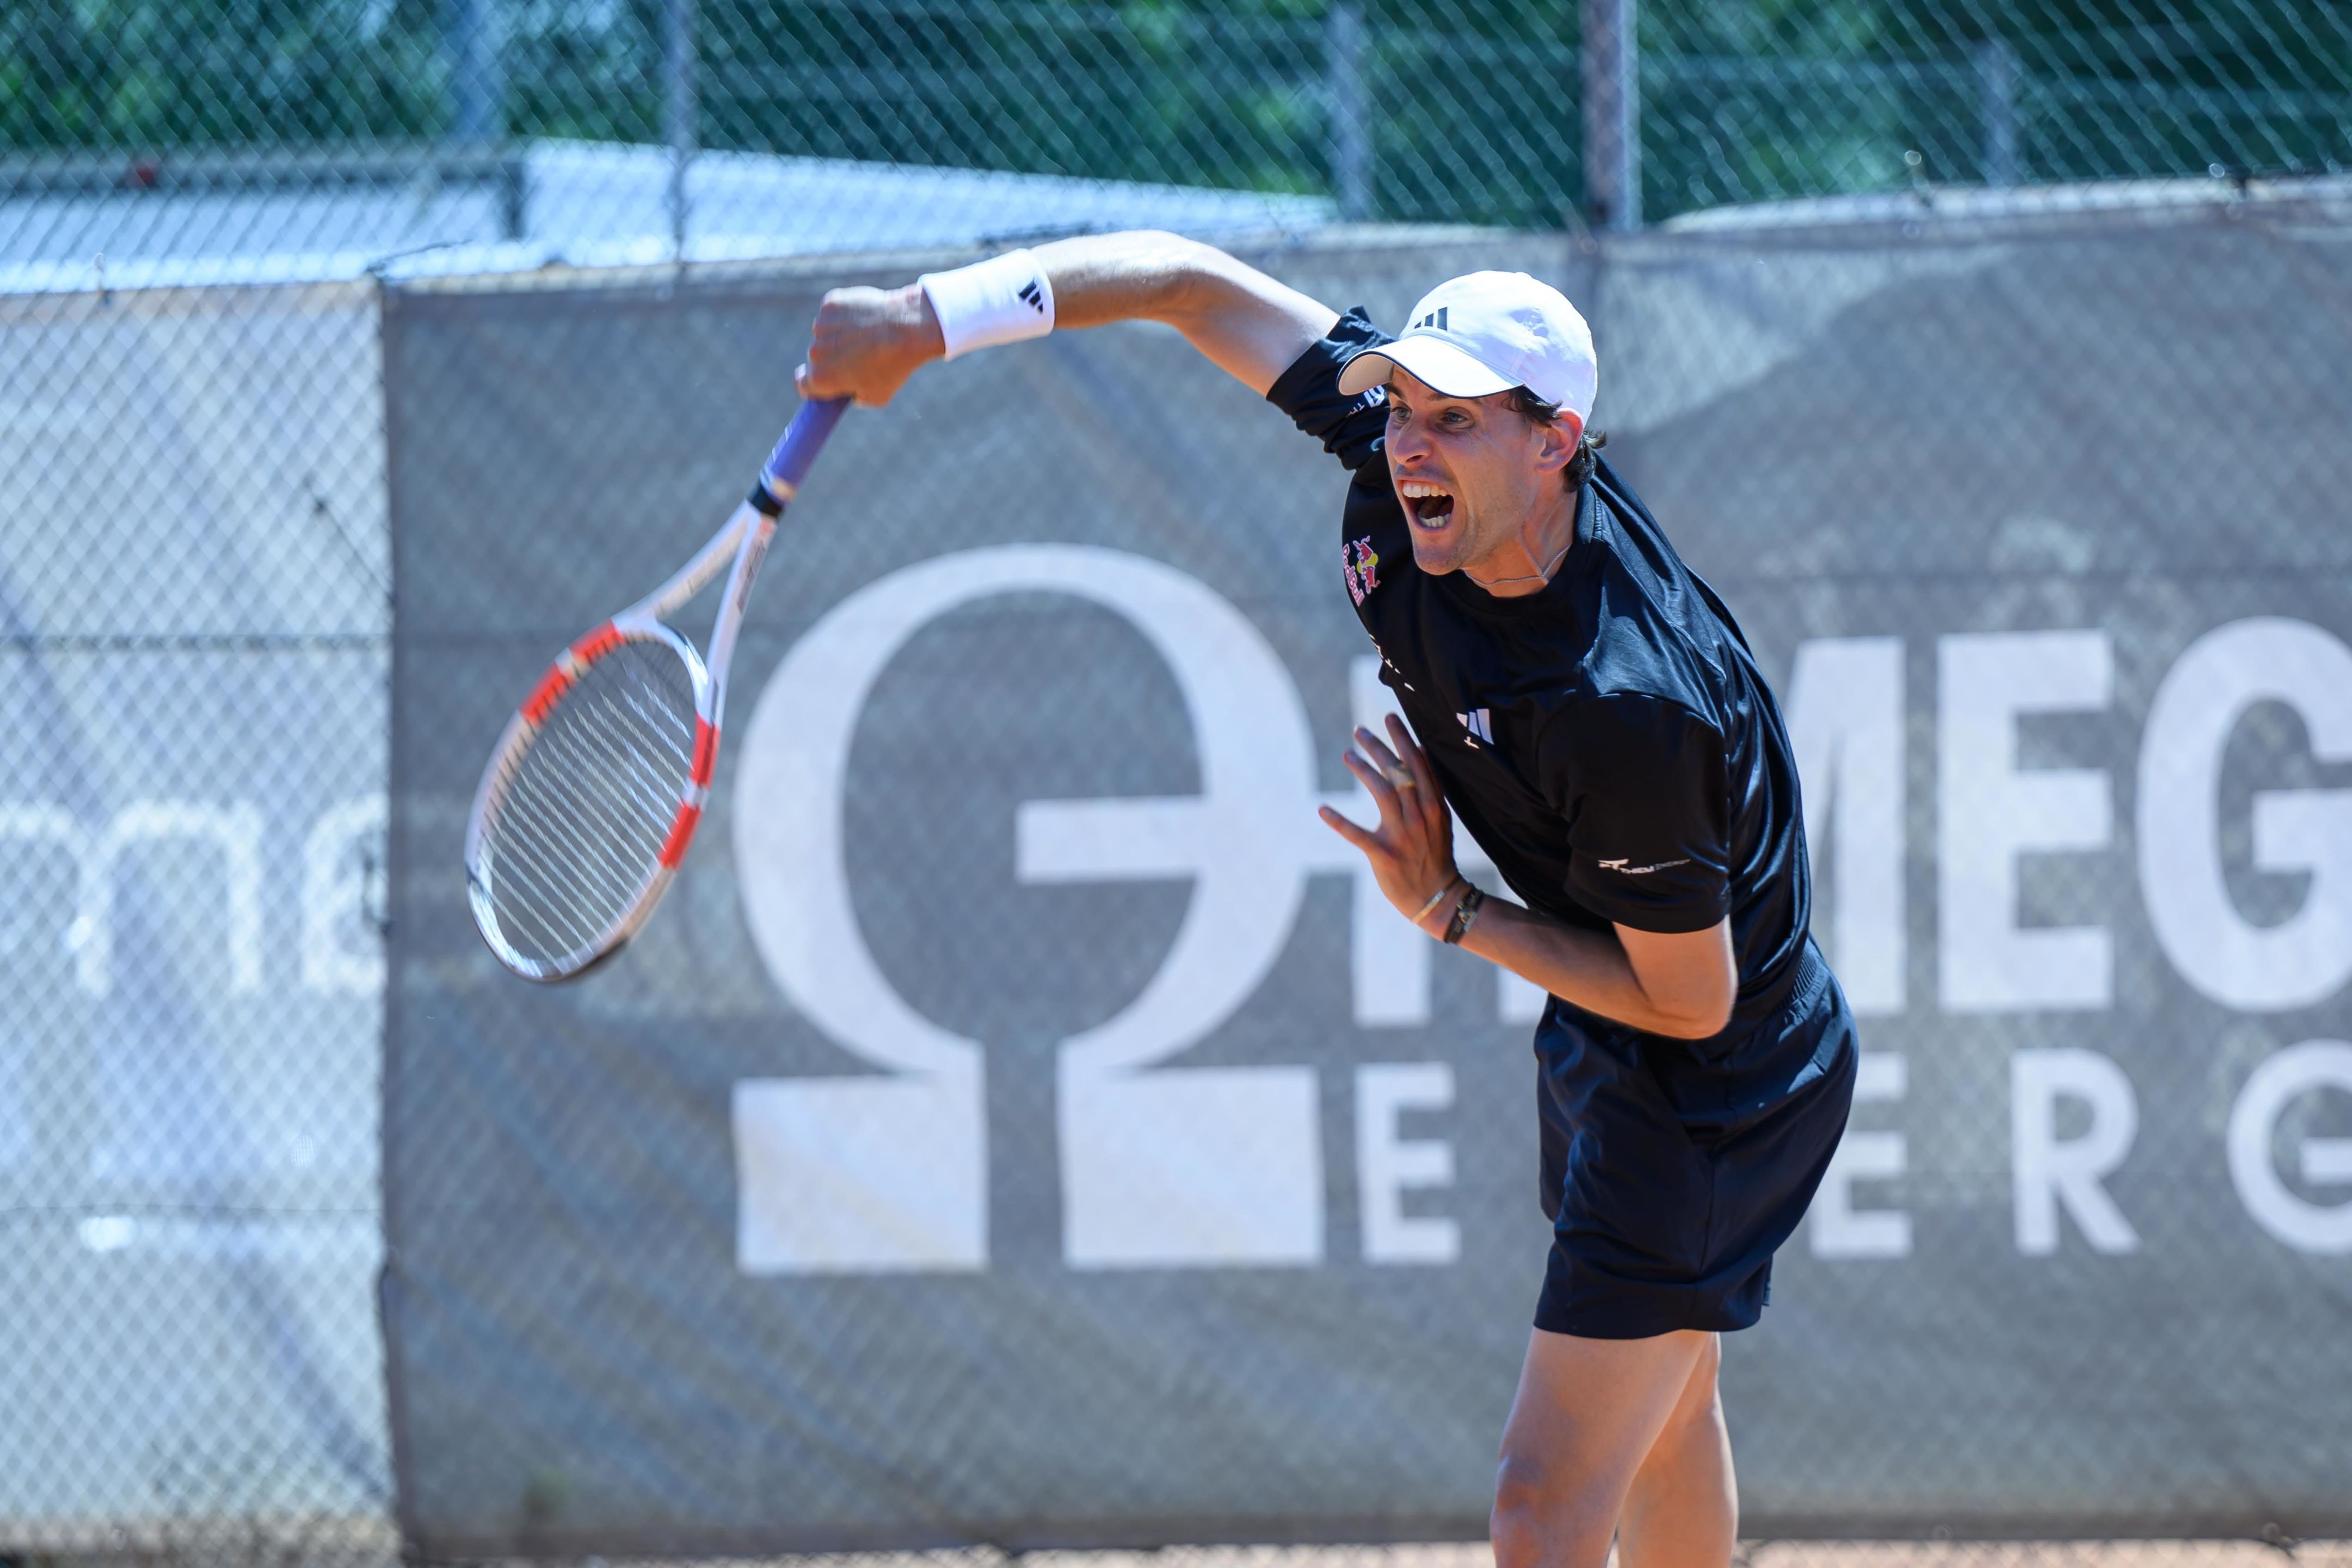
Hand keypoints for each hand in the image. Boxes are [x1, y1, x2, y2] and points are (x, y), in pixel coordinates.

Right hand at [796, 283, 945, 406]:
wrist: (907, 329)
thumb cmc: (894, 366)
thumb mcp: (878, 397)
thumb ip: (857, 398)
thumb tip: (852, 391)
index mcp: (822, 378)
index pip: (802, 385)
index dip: (811, 386)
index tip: (821, 383)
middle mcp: (815, 352)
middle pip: (817, 358)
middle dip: (832, 359)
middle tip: (857, 356)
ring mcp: (821, 325)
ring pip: (825, 333)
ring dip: (838, 334)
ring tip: (866, 335)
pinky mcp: (830, 303)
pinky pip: (833, 312)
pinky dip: (845, 314)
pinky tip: (865, 317)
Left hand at [1318, 715, 1460, 933]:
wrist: (1440, 898)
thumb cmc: (1436, 855)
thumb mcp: (1441, 820)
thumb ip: (1430, 789)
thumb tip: (1420, 752)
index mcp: (1434, 806)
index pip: (1419, 764)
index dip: (1403, 738)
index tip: (1390, 717)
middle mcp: (1419, 816)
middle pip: (1398, 772)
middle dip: (1379, 747)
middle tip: (1359, 730)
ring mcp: (1402, 835)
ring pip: (1380, 793)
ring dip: (1362, 770)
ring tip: (1346, 754)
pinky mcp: (1384, 855)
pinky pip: (1358, 834)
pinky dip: (1339, 821)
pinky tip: (1322, 809)